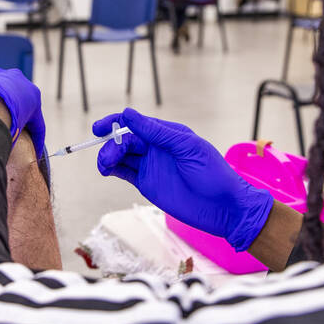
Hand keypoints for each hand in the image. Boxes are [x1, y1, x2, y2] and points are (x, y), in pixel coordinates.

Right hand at [94, 108, 273, 251]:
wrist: (223, 208)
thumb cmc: (213, 174)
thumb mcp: (188, 148)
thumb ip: (158, 132)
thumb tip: (129, 115)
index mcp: (167, 134)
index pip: (135, 123)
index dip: (115, 123)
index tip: (100, 129)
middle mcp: (156, 147)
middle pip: (125, 140)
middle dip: (111, 146)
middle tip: (107, 159)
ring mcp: (150, 165)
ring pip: (121, 156)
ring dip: (108, 158)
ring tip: (104, 167)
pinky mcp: (146, 183)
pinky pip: (124, 172)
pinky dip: (112, 169)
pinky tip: (106, 170)